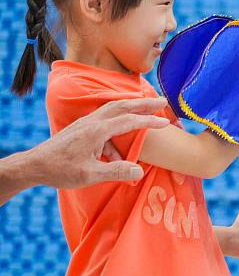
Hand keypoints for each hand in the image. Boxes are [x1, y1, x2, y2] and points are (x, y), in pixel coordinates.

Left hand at [31, 97, 169, 188]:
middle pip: (123, 106)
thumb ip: (116, 171)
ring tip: (146, 113)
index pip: (129, 121)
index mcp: (97, 130)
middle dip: (144, 103)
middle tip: (162, 101)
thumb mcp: (90, 175)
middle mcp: (92, 122)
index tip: (166, 122)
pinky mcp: (82, 129)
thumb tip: (140, 171)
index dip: (149, 120)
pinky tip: (118, 151)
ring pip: (113, 109)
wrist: (34, 165)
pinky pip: (105, 121)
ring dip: (132, 108)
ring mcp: (86, 123)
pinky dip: (118, 126)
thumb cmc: (60, 170)